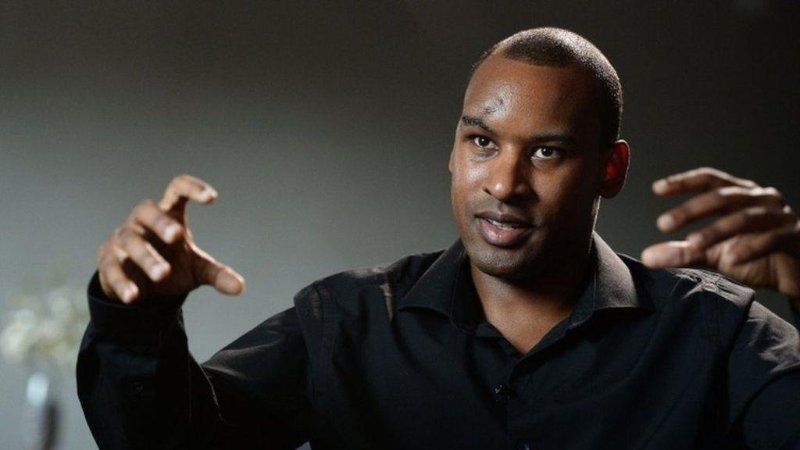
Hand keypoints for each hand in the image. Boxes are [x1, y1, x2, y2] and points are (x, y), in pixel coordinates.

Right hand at [96, 174, 245, 303]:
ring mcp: (122, 240)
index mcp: (168, 215)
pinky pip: (113, 268)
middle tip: (177, 235)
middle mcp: (143, 222)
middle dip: (160, 222)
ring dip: (146, 258)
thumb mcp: (196, 270)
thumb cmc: (171, 265)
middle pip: (147, 211)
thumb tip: (240, 287)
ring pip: (130, 241)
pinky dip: (123, 282)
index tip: (212, 198)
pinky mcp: (109, 261)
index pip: (177, 190)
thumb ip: (217, 274)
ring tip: (163, 274)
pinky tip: (134, 296)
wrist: (139, 285)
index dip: (192, 189)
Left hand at [641, 167, 799, 301]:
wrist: (794, 274)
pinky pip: (771, 238)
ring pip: (745, 217)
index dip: (684, 181)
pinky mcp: (794, 236)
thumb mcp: (714, 252)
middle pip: (723, 197)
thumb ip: (684, 251)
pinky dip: (750, 248)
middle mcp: (760, 198)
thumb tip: (648, 256)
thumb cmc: (754, 256)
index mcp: (739, 195)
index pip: (709, 180)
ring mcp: (779, 216)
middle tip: (664, 223)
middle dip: (691, 210)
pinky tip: (731, 260)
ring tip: (694, 244)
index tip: (657, 189)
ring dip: (717, 231)